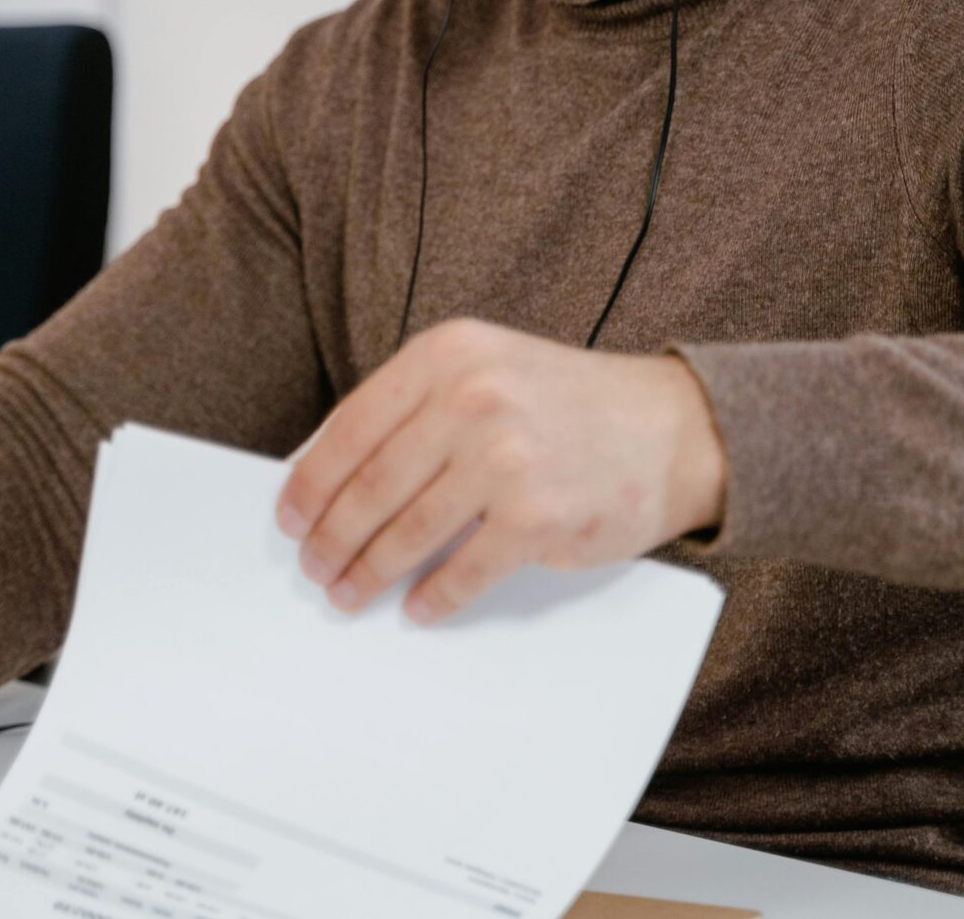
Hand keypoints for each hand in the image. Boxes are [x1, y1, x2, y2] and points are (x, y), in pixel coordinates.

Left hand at [275, 319, 725, 623]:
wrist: (673, 428)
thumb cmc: (568, 403)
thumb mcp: (486, 369)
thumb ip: (416, 406)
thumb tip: (333, 472)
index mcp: (448, 355)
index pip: (351, 427)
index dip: (310, 481)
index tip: (289, 516)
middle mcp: (472, 399)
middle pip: (371, 485)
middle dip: (331, 537)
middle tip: (312, 566)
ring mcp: (505, 459)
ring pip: (407, 532)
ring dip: (367, 573)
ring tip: (346, 593)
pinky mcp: (537, 517)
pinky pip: (462, 571)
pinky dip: (432, 597)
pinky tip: (416, 607)